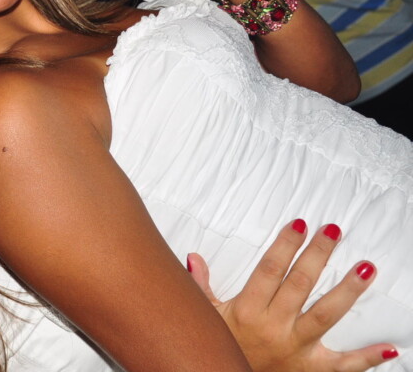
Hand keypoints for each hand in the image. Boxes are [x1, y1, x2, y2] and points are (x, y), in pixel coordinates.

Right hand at [187, 220, 399, 371]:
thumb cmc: (223, 347)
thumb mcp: (208, 316)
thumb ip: (202, 286)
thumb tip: (194, 258)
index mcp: (247, 310)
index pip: (270, 270)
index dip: (285, 246)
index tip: (299, 225)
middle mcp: (273, 326)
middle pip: (299, 285)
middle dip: (317, 255)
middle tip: (333, 232)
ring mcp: (296, 348)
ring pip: (325, 315)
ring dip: (347, 291)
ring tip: (365, 267)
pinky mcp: (313, 369)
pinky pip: (343, 365)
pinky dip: (367, 358)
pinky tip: (389, 348)